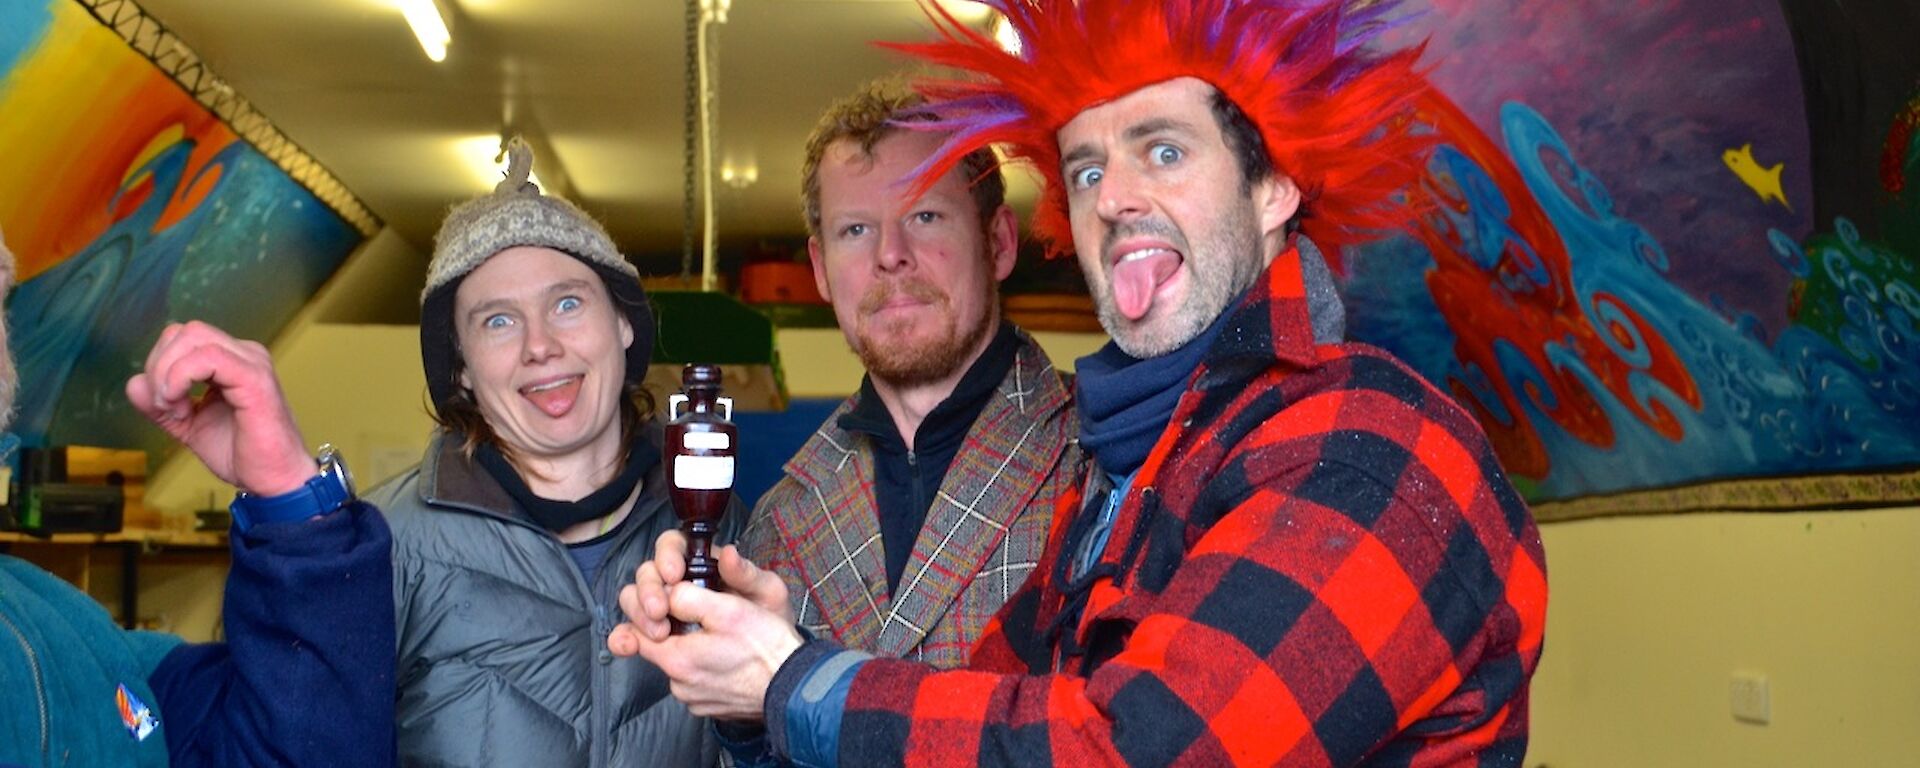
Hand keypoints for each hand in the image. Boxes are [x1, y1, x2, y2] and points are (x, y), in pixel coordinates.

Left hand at [125, 321, 313, 496]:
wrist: (272, 480)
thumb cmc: (241, 453)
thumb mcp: (186, 424)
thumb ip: (159, 403)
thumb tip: (135, 383)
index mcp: (231, 361)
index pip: (181, 338)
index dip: (158, 366)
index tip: (164, 406)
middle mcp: (244, 354)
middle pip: (183, 332)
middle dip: (158, 367)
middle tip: (166, 406)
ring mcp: (251, 362)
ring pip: (192, 336)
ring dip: (167, 373)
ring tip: (175, 409)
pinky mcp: (254, 378)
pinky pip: (208, 358)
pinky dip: (181, 378)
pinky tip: (182, 407)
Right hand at [611, 531, 794, 645]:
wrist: (770, 665)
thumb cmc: (770, 623)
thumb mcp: (768, 594)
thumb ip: (748, 574)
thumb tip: (728, 553)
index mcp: (703, 565)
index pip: (673, 546)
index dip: (667, 555)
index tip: (674, 574)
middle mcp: (680, 584)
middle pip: (648, 573)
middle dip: (649, 589)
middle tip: (660, 610)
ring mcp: (667, 611)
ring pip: (634, 600)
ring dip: (637, 613)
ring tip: (657, 631)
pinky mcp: (659, 638)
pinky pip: (632, 634)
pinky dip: (624, 638)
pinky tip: (626, 645)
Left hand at [612, 580, 804, 720]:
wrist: (795, 687)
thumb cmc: (767, 648)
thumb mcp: (728, 608)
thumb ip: (687, 596)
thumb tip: (668, 592)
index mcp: (677, 660)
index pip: (634, 633)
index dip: (647, 611)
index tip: (667, 602)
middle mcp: (679, 686)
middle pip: (657, 648)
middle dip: (672, 628)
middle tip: (701, 615)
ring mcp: (694, 699)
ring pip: (679, 664)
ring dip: (692, 648)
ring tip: (722, 636)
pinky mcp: (709, 706)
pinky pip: (697, 680)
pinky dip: (706, 666)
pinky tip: (729, 657)